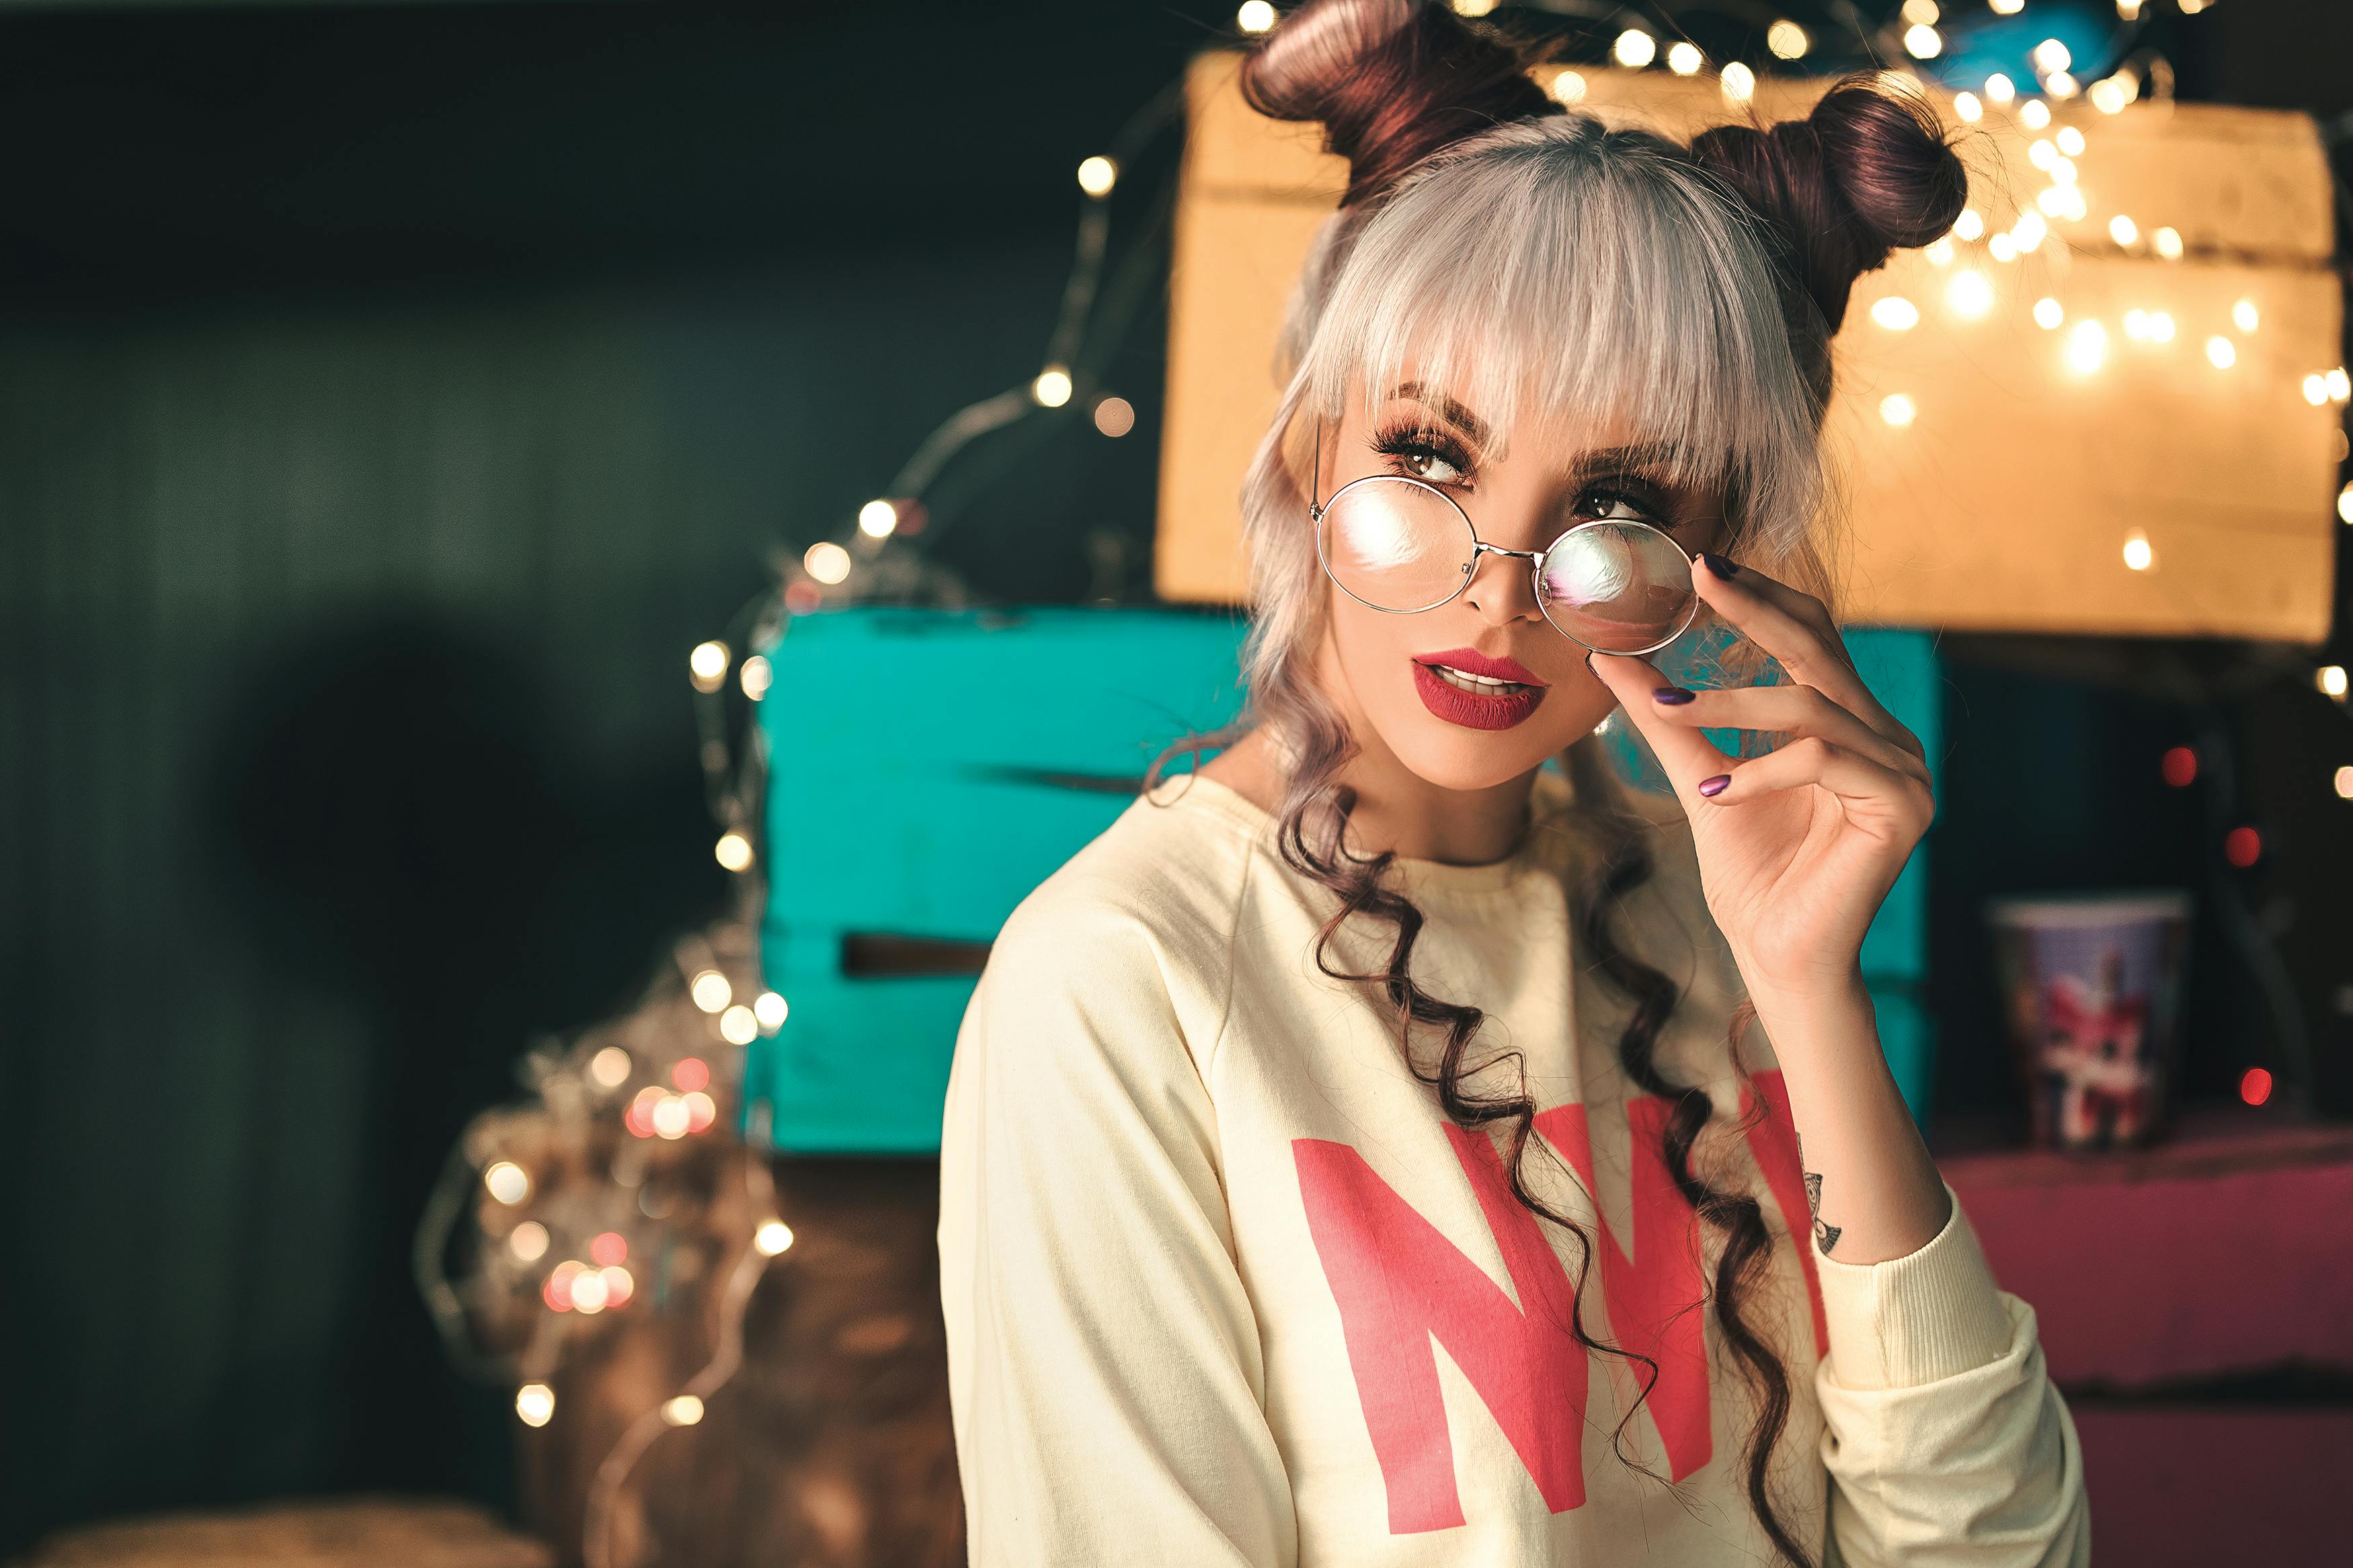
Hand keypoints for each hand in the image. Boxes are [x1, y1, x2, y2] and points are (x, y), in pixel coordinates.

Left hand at [1584, 554, 1934, 1006]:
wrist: (1778, 957)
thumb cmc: (1751, 876)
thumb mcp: (1700, 780)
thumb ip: (1669, 721)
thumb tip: (1613, 660)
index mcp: (1849, 723)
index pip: (1811, 638)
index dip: (1760, 598)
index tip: (1701, 565)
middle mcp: (1885, 737)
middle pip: (1820, 649)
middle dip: (1755, 609)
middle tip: (1700, 576)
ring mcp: (1903, 769)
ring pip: (1812, 704)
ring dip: (1733, 704)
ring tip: (1673, 711)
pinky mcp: (1902, 805)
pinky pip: (1825, 760)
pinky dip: (1763, 770)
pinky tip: (1718, 793)